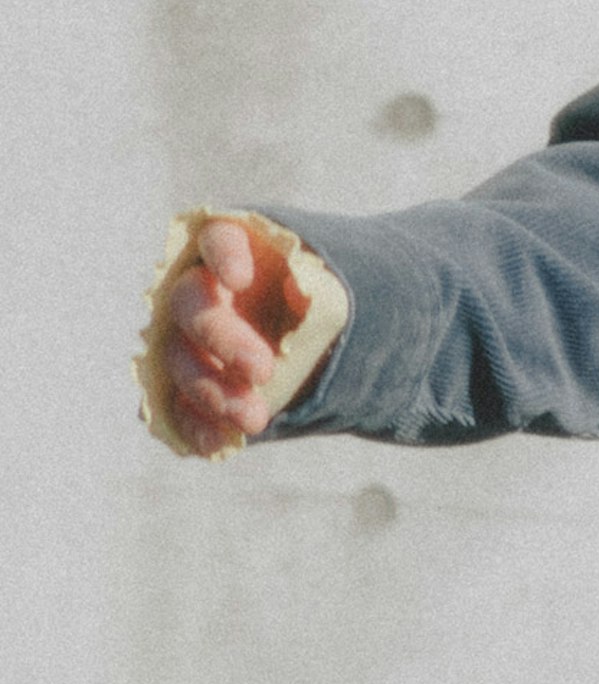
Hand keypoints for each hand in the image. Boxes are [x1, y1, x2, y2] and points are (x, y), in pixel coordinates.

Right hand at [160, 217, 316, 446]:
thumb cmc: (330, 309)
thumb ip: (319, 289)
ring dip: (211, 391)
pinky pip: (176, 406)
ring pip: (179, 360)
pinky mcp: (187, 385)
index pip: (219, 239)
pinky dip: (195, 426)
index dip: (222, 255)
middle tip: (262, 371)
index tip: (241, 278)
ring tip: (253, 419)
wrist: (328, 353)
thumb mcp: (335, 294)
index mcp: (238, 255)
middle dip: (223, 340)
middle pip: (192, 306)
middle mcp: (204, 293)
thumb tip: (299, 291)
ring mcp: (189, 342)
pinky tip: (218, 443)